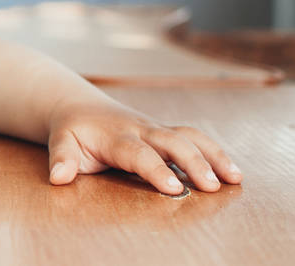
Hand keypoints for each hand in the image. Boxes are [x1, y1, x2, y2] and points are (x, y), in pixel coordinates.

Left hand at [46, 100, 242, 193]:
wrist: (79, 106)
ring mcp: (156, 129)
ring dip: (213, 155)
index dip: (155, 169)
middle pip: (172, 141)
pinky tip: (233, 172)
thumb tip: (59, 177)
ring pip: (189, 136)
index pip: (138, 154)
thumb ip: (62, 160)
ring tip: (236, 178)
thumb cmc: (72, 131)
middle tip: (213, 186)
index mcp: (115, 136)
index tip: (173, 188)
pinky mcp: (165, 132)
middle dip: (194, 162)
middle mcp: (140, 129)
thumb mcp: (60, 142)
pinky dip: (215, 152)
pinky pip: (193, 138)